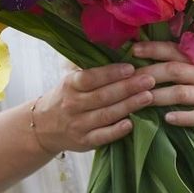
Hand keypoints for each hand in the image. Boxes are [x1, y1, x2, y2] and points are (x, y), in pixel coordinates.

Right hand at [32, 63, 155, 154]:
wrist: (44, 125)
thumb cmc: (64, 96)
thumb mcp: (69, 79)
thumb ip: (87, 68)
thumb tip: (113, 51)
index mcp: (69, 84)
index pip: (91, 77)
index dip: (111, 73)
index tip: (130, 67)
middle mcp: (73, 104)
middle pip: (103, 96)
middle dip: (128, 87)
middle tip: (149, 80)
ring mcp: (78, 124)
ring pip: (106, 114)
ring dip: (129, 106)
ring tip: (148, 97)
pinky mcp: (84, 141)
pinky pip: (103, 136)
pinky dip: (117, 130)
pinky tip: (132, 123)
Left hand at [132, 41, 193, 132]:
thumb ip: (176, 62)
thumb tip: (139, 56)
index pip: (172, 51)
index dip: (153, 49)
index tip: (132, 50)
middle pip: (173, 70)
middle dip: (150, 73)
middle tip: (129, 79)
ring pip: (182, 93)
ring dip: (160, 95)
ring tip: (141, 98)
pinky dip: (184, 117)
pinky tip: (168, 119)